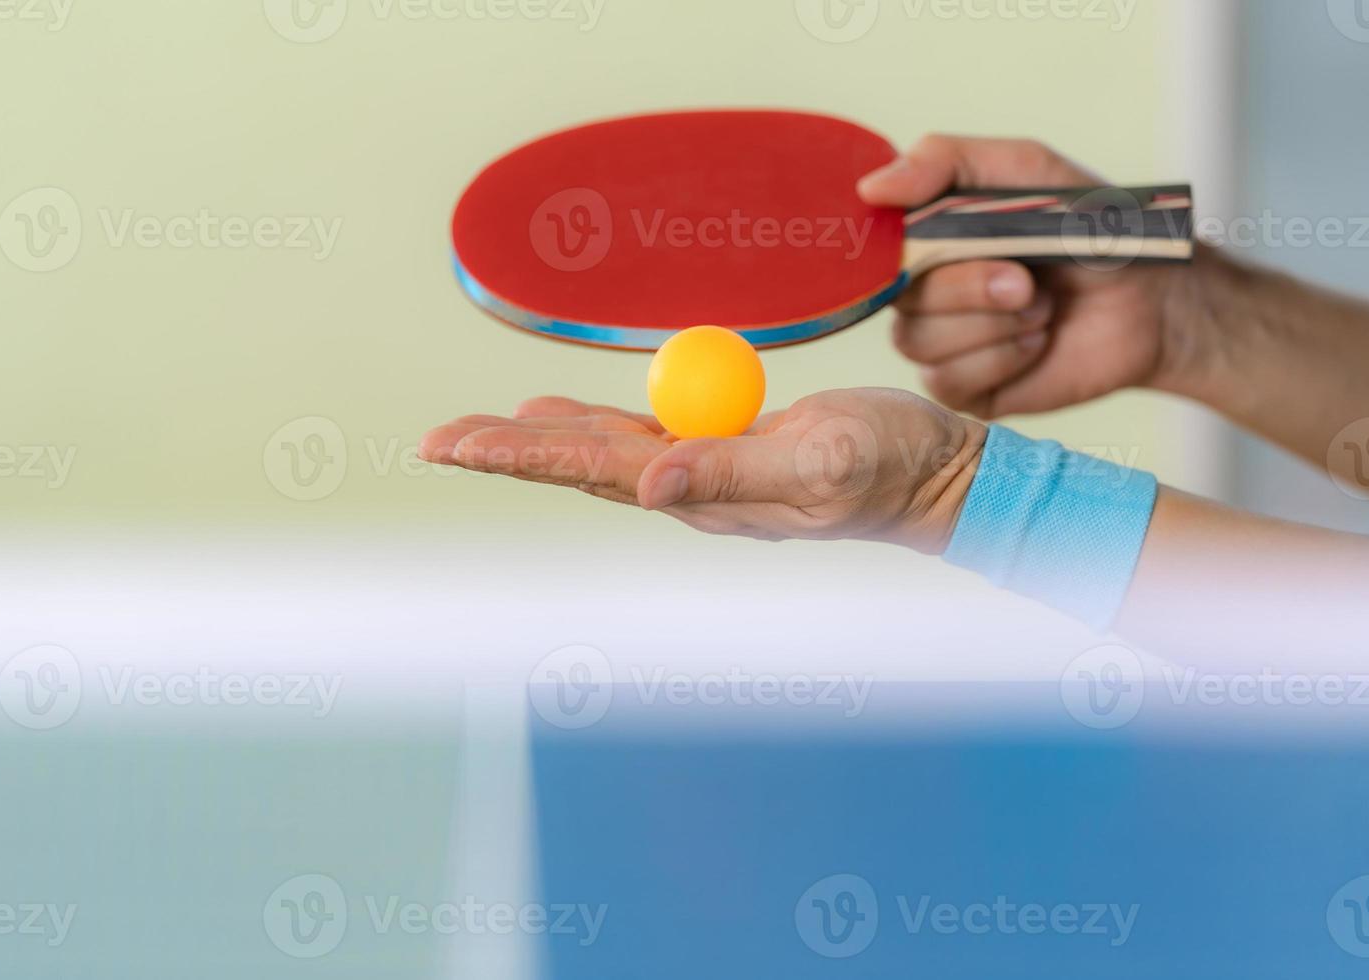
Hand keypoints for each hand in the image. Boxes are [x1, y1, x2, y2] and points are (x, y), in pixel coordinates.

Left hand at [419, 389, 988, 554]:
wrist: (938, 474)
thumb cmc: (892, 472)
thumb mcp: (819, 469)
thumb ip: (734, 475)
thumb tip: (646, 484)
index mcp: (703, 495)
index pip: (590, 471)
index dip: (519, 455)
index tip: (453, 445)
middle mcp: (691, 488)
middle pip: (577, 463)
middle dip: (503, 450)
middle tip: (430, 441)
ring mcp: (707, 468)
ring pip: (600, 448)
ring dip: (535, 438)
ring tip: (474, 432)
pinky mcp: (727, 445)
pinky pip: (641, 432)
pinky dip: (589, 420)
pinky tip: (558, 411)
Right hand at [859, 136, 1198, 417]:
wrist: (1154, 299)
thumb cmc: (1092, 228)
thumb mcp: (1025, 170)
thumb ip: (945, 162)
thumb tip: (870, 188)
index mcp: (927, 234)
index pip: (871, 242)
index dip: (888, 245)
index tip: (927, 239)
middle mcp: (924, 289)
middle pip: (896, 296)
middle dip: (966, 286)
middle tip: (1025, 279)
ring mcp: (943, 342)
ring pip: (918, 341)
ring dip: (990, 323)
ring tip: (1041, 308)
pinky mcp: (968, 388)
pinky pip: (949, 380)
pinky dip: (1001, 358)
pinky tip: (1038, 342)